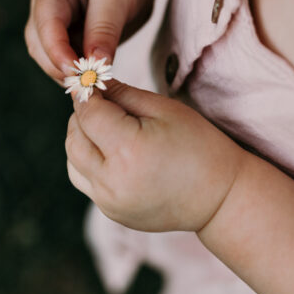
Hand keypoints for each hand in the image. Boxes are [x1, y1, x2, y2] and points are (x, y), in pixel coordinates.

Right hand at [25, 0, 156, 84]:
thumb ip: (104, 30)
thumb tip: (96, 67)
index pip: (45, 22)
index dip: (56, 49)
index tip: (76, 71)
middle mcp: (47, 7)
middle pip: (40, 45)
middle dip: (60, 66)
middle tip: (88, 85)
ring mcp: (57, 25)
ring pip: (51, 58)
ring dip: (69, 73)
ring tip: (96, 84)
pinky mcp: (72, 39)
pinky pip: (69, 62)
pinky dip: (81, 73)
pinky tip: (99, 81)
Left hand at [65, 79, 247, 232]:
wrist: (220, 198)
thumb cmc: (199, 146)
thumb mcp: (164, 110)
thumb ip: (122, 94)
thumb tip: (90, 82)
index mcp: (129, 150)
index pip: (88, 114)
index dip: (86, 94)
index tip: (91, 81)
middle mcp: (112, 181)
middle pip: (74, 138)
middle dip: (82, 115)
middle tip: (100, 101)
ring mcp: (109, 201)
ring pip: (73, 161)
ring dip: (81, 139)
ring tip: (105, 127)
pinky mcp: (111, 212)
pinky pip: (84, 180)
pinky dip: (88, 162)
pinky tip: (110, 152)